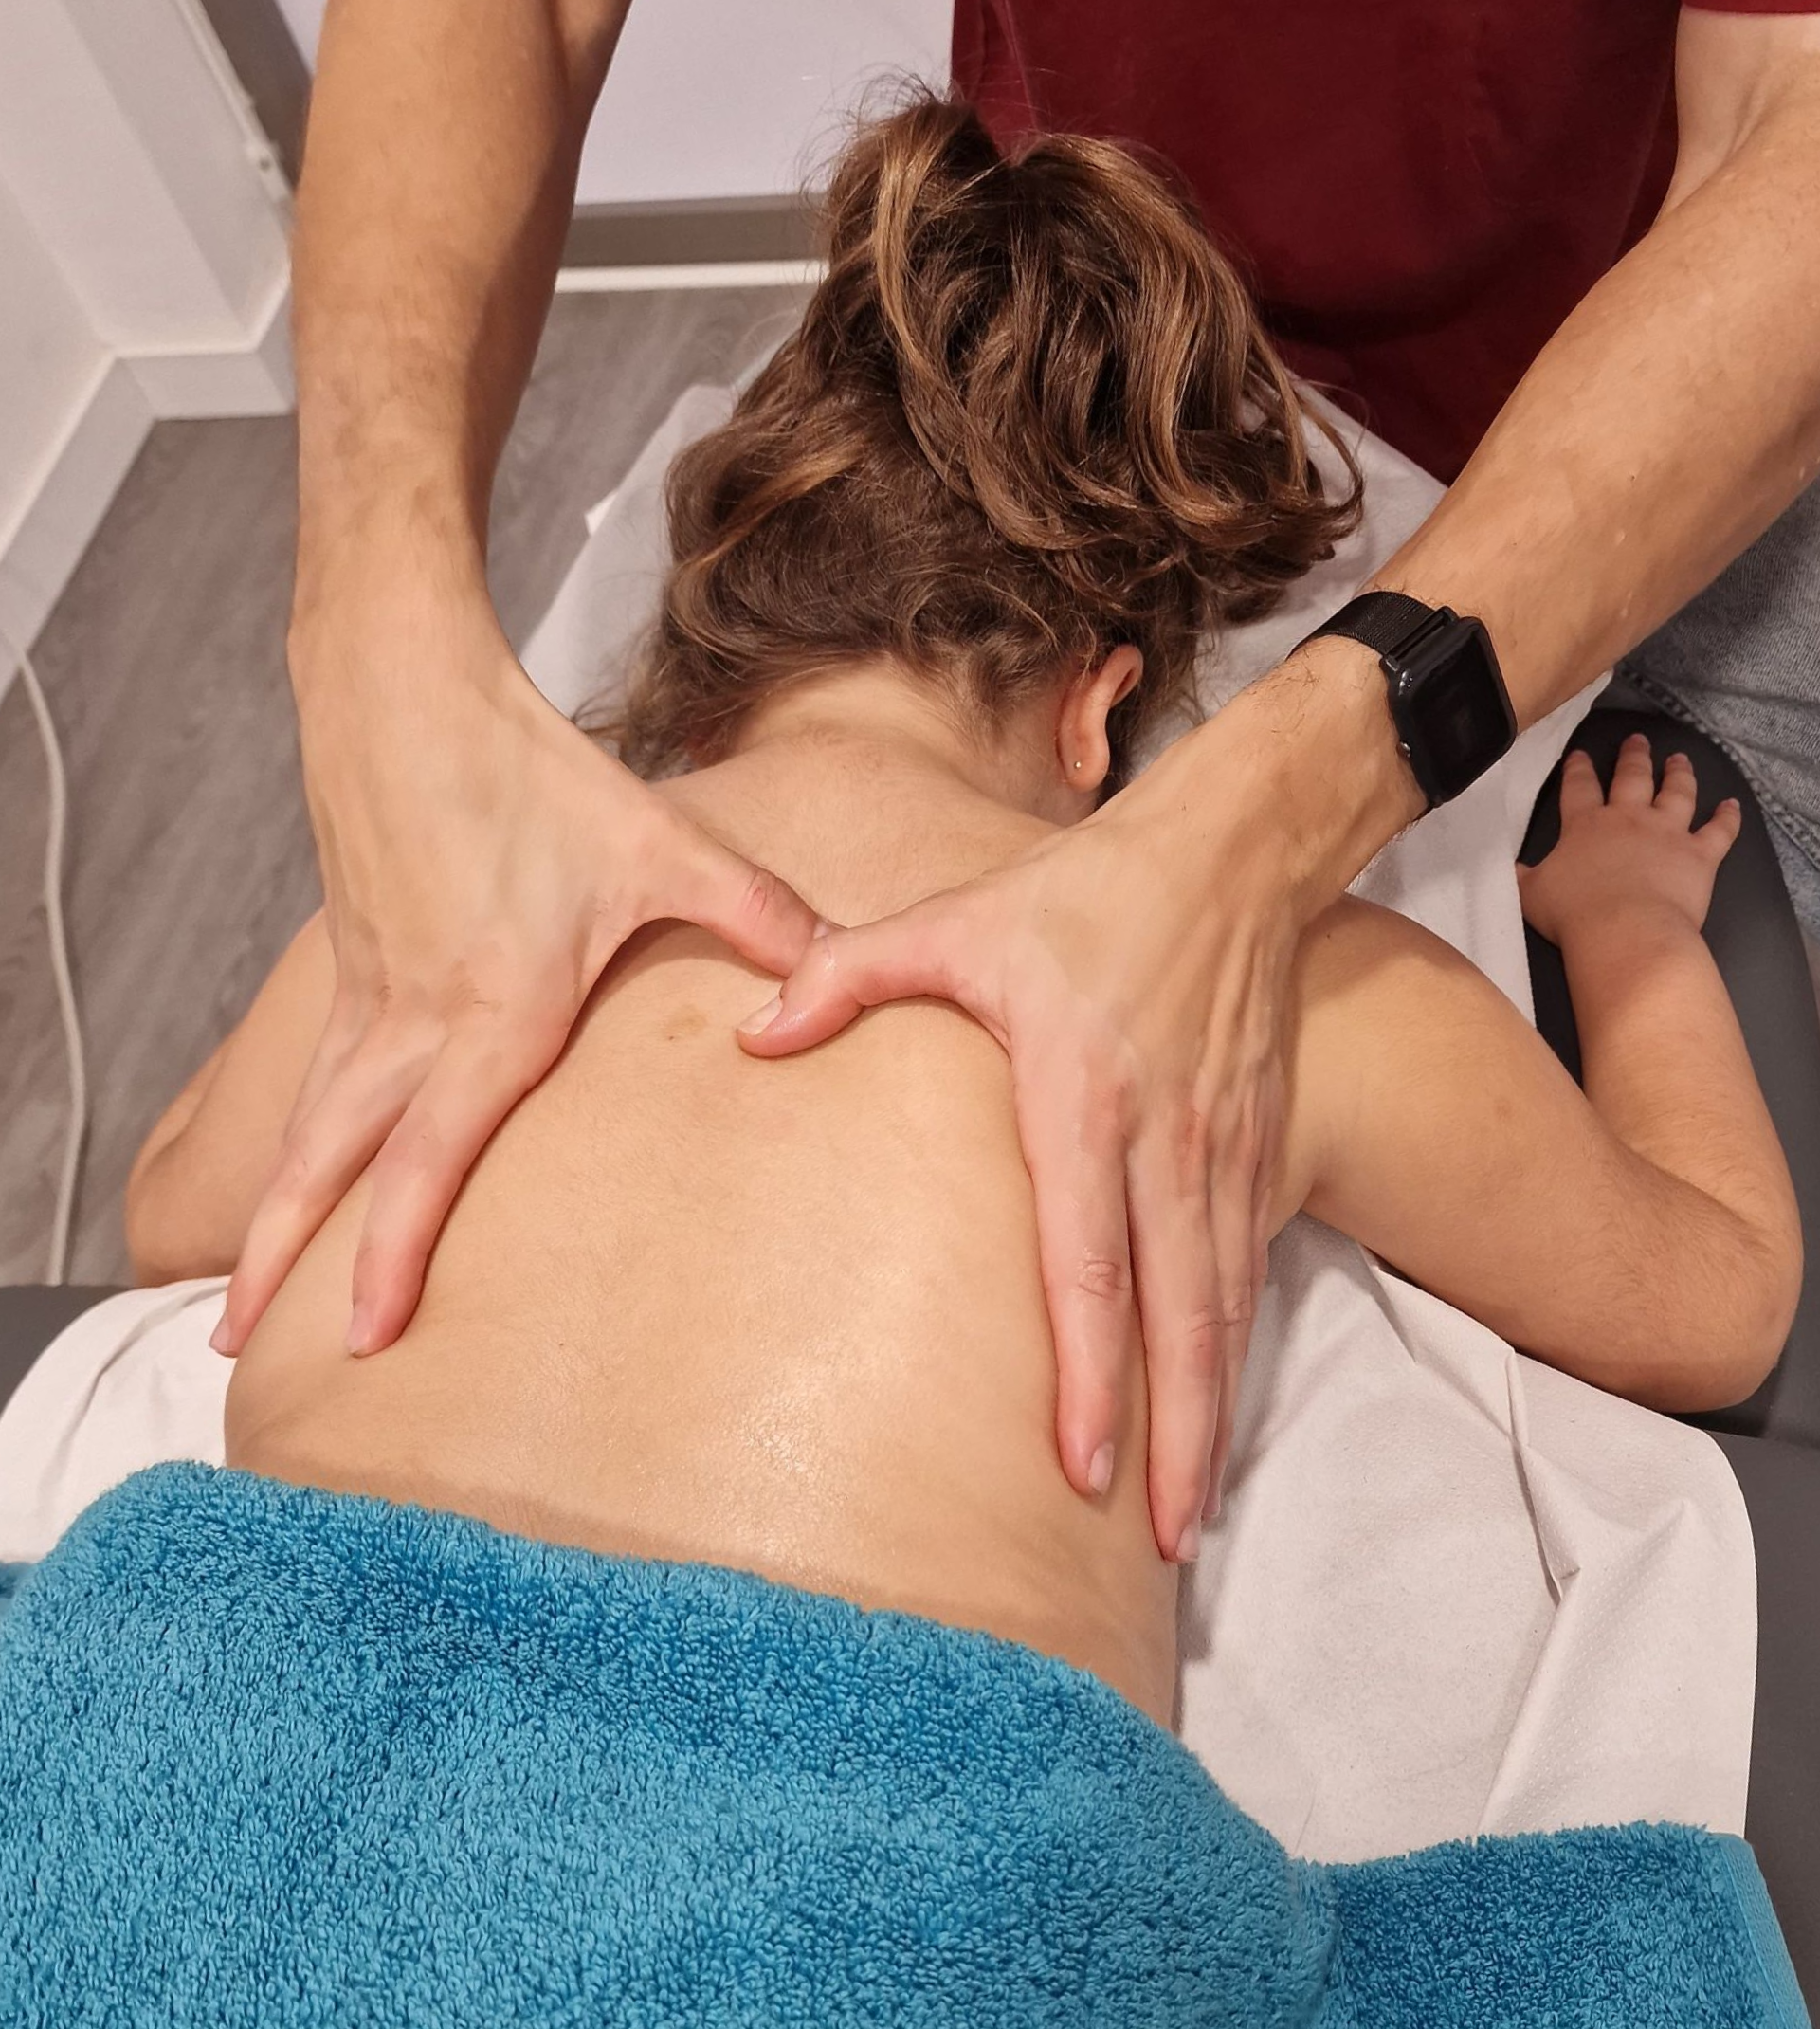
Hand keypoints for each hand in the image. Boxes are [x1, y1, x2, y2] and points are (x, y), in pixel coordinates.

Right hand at [215, 582, 819, 1356]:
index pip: (431, 1156)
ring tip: (237, 1300)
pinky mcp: (351, 969)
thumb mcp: (661, 843)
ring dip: (269, 1215)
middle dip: (282, 1262)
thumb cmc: (528, 768)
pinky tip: (297, 1173)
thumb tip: (838, 968)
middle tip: (240, 1353)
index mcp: (490, 1008)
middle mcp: (413, 1020)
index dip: (395, 1251)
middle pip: (329, 1163)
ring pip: (304, 1127)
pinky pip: (311, 1079)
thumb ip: (757, 915)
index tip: (370, 1334)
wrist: (403, 683)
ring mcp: (368, 995)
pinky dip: (291, 1144)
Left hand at [737, 661, 1404, 1562]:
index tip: (1082, 1470)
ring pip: (1227, 1307)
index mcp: (1083, 1098)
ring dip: (1213, 1413)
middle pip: (1182, 1318)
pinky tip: (1218, 1407)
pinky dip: (1236, 1347)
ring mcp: (1223, 1149)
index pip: (1089, 1263)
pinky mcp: (1260, 1141)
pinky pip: (1249, 1265)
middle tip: (1163, 1542)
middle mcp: (1166, 1143)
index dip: (1090, 1374)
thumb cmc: (1081, 894)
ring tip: (1190, 1509)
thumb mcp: (955, 920)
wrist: (1229, 852)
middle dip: (1176, 1438)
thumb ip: (847, 975)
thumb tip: (749, 1032)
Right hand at [1520, 735, 1739, 947]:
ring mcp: (1668, 833)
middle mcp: (1629, 819)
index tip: (1580, 755)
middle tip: (1637, 740)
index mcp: (1585, 825)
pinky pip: (1719, 830)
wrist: (1625, 930)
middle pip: (1632, 778)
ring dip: (1679, 773)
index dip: (1578, 769)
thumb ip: (1523, 875)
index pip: (1580, 787)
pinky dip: (1727, 817)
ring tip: (1680, 759)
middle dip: (1633, 757)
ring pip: (1677, 793)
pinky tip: (1731, 805)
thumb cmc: (1573, 913)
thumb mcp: (1531, 894)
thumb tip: (1512, 866)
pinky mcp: (1700, 854)